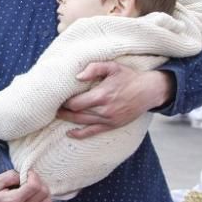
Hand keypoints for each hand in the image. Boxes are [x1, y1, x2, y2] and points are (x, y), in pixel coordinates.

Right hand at [0, 170, 50, 201]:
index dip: (34, 175)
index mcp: (14, 201)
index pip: (35, 186)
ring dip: (43, 192)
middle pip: (43, 193)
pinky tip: (37, 201)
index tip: (27, 172)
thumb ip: (10, 176)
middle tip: (29, 178)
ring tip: (33, 188)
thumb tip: (24, 174)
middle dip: (39, 181)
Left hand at [57, 63, 171, 138]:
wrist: (149, 91)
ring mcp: (108, 119)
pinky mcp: (112, 125)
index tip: (57, 97)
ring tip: (57, 115)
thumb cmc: (128, 77)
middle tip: (52, 107)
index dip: (64, 101)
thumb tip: (77, 76)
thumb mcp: (113, 67)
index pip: (76, 102)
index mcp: (102, 95)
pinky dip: (80, 134)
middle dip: (63, 110)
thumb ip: (94, 68)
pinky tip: (70, 133)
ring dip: (68, 120)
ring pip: (82, 122)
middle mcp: (104, 110)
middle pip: (76, 113)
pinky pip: (93, 132)